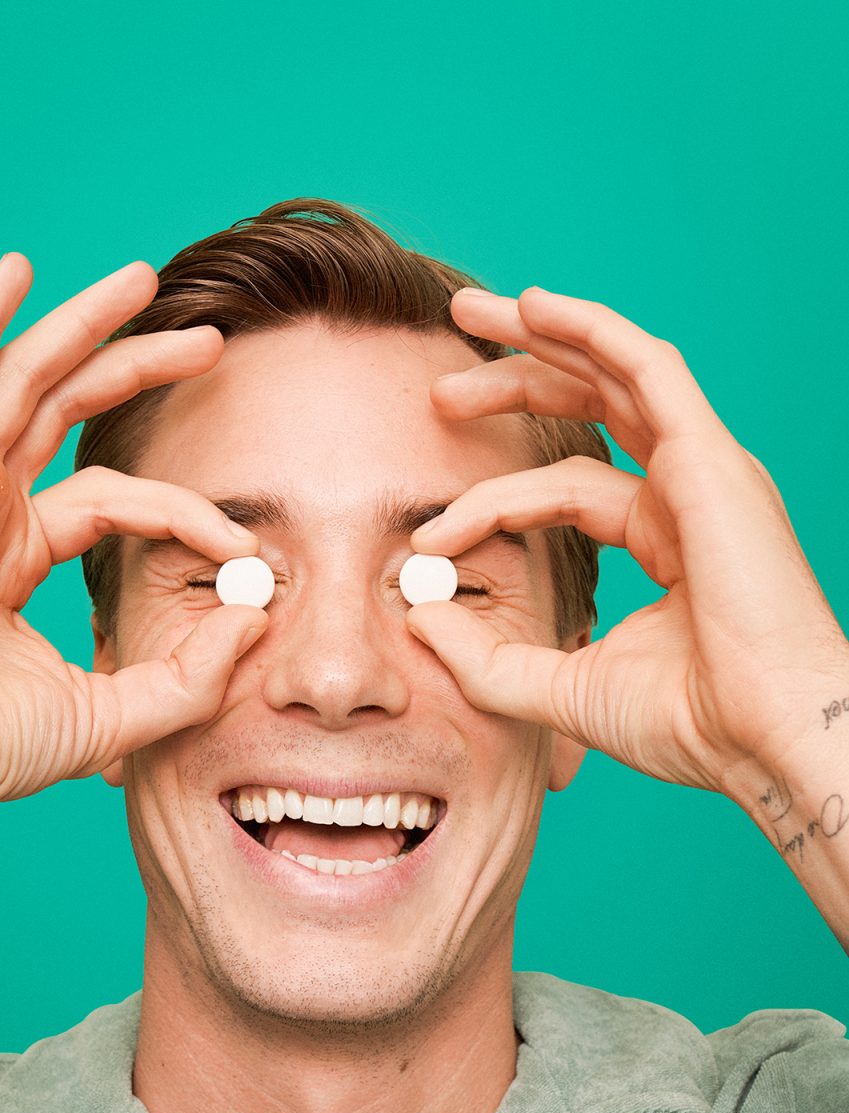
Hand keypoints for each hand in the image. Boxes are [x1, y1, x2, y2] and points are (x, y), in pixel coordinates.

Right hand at [0, 255, 266, 812]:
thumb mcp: (114, 712)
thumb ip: (190, 675)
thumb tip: (257, 618)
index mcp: (18, 556)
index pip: (118, 501)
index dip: (187, 513)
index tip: (248, 547)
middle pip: (69, 412)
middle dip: (139, 367)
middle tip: (212, 341)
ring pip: (24, 378)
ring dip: (82, 325)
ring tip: (144, 280)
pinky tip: (18, 271)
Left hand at [407, 285, 848, 799]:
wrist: (764, 737)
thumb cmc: (689, 725)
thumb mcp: (562, 688)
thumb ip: (487, 657)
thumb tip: (416, 614)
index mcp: (664, 538)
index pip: (562, 490)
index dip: (489, 503)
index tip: (426, 539)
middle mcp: (685, 494)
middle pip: (590, 411)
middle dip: (514, 380)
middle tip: (441, 382)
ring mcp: (702, 471)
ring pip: (613, 375)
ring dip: (540, 338)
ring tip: (466, 313)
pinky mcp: (710, 459)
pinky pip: (646, 370)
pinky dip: (591, 331)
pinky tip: (534, 306)